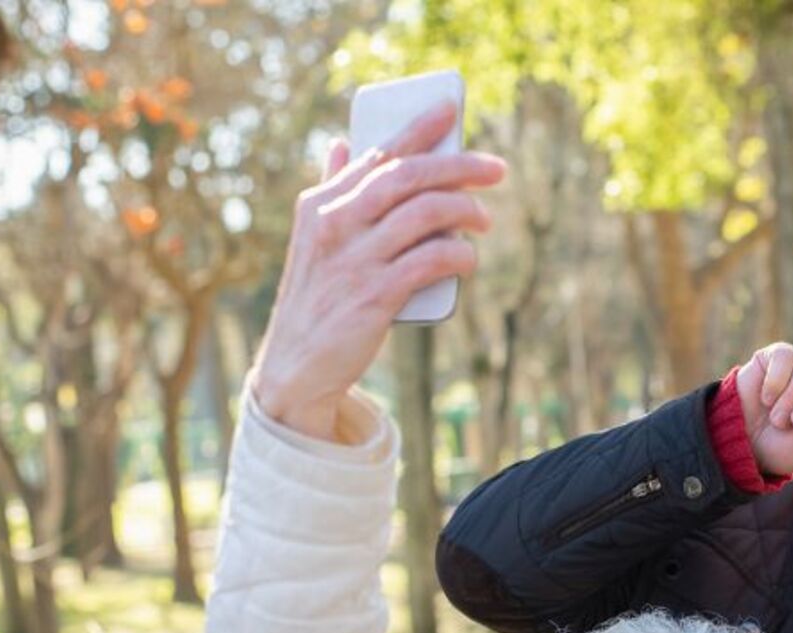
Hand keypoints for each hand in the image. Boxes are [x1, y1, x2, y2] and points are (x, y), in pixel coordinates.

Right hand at [248, 101, 506, 440]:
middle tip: (496, 169)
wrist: (297, 364)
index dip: (417, 128)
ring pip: (424, 214)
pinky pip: (430, 261)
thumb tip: (340, 144)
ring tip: (485, 220)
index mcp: (321, 204)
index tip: (450, 108)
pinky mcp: (374, 296)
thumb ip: (332, 191)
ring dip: (465, 211)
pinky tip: (469, 258)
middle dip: (458, 165)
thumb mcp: (314, 238)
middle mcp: (335, 224)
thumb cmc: (317, 297)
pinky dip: (457, 254)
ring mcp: (354, 259)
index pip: (377, 153)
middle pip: (407, 176)